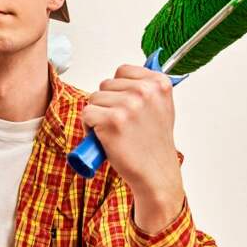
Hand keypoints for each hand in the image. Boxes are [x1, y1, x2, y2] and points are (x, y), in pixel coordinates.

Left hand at [81, 64, 183, 232]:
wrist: (155, 175)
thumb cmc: (153, 143)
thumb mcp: (161, 107)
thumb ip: (146, 87)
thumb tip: (124, 73)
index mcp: (159, 83)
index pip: (122, 71)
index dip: (118, 90)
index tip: (128, 107)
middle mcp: (145, 91)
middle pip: (105, 84)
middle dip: (107, 103)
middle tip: (121, 124)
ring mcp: (128, 105)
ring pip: (94, 98)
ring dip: (97, 115)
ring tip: (115, 132)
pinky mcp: (111, 120)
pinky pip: (86, 114)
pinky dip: (89, 127)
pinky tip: (104, 138)